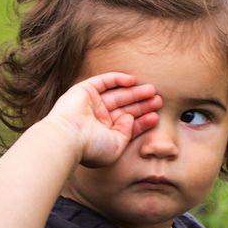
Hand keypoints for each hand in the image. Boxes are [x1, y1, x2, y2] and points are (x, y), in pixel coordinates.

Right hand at [46, 72, 163, 168]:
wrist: (68, 137)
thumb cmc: (92, 148)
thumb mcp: (117, 146)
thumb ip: (127, 134)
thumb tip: (130, 118)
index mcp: (104, 134)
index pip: (127, 125)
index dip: (142, 121)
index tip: (156, 117)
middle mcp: (98, 119)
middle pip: (125, 108)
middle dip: (141, 104)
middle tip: (158, 100)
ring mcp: (91, 104)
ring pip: (118, 95)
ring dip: (134, 92)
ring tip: (152, 91)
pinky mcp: (85, 91)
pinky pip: (104, 81)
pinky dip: (118, 79)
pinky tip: (133, 81)